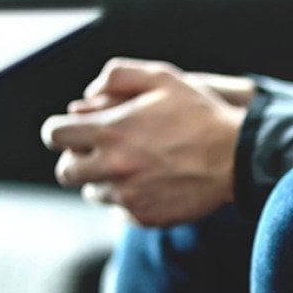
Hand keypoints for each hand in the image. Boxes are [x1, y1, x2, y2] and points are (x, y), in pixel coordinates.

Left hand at [41, 58, 246, 226]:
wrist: (237, 157)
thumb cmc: (201, 114)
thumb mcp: (162, 77)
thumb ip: (118, 76)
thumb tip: (87, 96)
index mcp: (111, 131)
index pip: (54, 135)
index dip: (60, 130)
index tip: (74, 130)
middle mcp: (113, 167)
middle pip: (65, 171)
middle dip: (77, 159)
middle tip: (100, 151)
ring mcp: (127, 196)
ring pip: (93, 192)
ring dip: (105, 179)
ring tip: (135, 166)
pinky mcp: (143, 217)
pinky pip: (120, 211)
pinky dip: (130, 199)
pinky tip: (154, 183)